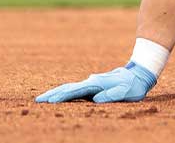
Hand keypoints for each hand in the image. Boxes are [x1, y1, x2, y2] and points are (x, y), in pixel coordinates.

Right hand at [35, 62, 157, 102]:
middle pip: (68, 88)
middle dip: (52, 94)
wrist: (137, 73)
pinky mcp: (93, 86)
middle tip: (37, 101)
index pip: (75, 91)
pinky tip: (59, 97)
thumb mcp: (125, 91)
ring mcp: (91, 83)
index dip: (62, 97)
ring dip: (56, 93)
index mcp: (96, 84)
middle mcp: (91, 82)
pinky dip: (64, 93)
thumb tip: (95, 100)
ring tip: (43, 99)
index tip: (50, 102)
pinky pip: (75, 90)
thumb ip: (111, 95)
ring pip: (70, 88)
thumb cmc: (132, 85)